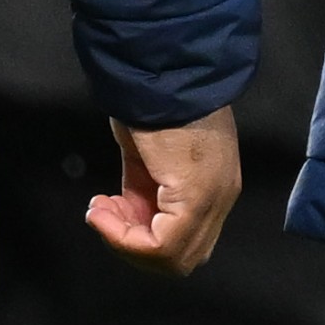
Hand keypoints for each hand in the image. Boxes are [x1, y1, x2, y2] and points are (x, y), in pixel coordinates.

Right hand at [86, 107, 242, 272]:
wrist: (159, 66)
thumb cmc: (152, 100)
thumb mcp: (149, 156)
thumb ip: (146, 190)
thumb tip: (130, 214)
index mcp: (217, 186)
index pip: (185, 242)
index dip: (141, 238)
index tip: (110, 207)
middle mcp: (222, 197)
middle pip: (180, 259)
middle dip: (133, 245)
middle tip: (104, 213)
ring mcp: (213, 197)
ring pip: (171, 259)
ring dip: (127, 242)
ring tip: (101, 209)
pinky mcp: (197, 194)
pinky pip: (161, 244)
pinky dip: (124, 237)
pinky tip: (103, 208)